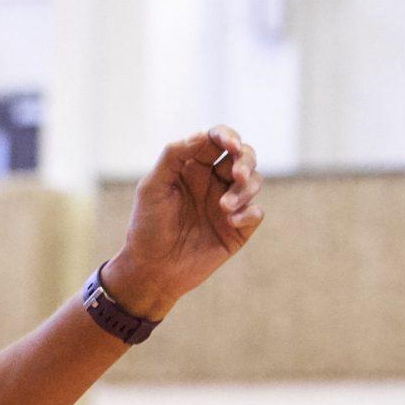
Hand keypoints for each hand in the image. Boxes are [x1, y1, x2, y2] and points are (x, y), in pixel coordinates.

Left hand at [105, 126, 264, 318]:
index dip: (227, 136)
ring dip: (245, 189)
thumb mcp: (152, 188)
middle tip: (236, 175)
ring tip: (224, 207)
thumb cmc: (147, 226)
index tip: (230, 145)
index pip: (217, 140)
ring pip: (254, 180)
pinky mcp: (238, 227)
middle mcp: (213, 181)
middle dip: (245, 160)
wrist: (152, 269)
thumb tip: (201, 135)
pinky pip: (257, 212)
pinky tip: (230, 221)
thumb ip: (173, 157)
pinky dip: (249, 212)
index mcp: (192, 166)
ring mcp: (228, 203)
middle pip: (243, 155)